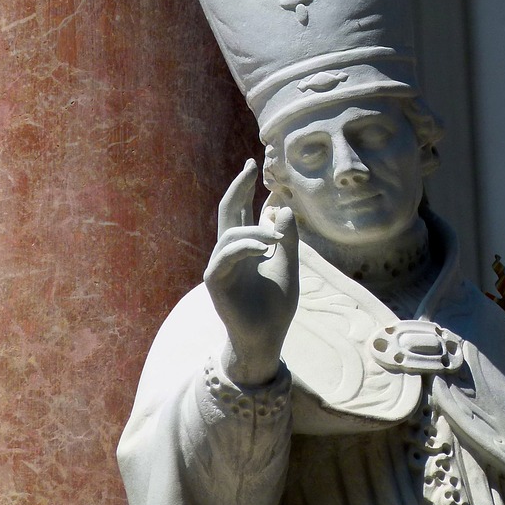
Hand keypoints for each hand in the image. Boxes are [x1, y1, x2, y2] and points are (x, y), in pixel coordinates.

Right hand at [204, 159, 299, 386]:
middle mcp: (231, 254)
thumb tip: (284, 208)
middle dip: (238, 188)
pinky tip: (264, 248)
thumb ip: (287, 239)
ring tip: (275, 239)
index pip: (243, 212)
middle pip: (229, 212)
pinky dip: (245, 248)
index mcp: (247, 249)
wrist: (266, 338)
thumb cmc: (276, 307)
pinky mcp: (216, 282)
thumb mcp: (289, 266)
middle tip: (251, 167)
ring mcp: (221, 267)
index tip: (253, 165)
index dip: (247, 189)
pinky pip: (225, 256)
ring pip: (230, 233)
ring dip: (255, 231)